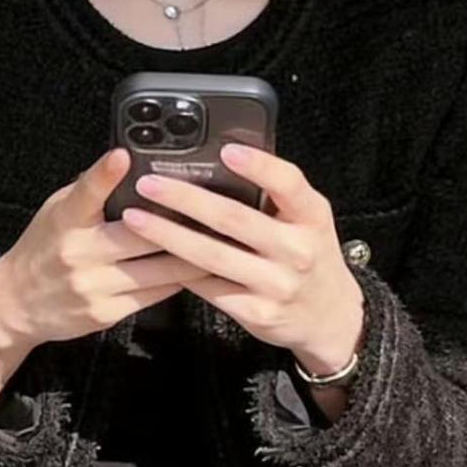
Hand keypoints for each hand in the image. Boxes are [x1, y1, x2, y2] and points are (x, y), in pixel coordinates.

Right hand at [0, 147, 192, 416]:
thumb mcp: (57, 211)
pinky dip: (181, 280)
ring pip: (158, 268)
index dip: (104, 174)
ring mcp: (93, 286)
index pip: (85, 193)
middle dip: (180, 221)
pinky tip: (201, 268)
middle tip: (215, 207)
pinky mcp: (106, 313)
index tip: (122, 156)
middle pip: (141, 234)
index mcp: (65, 221)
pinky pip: (156, 294)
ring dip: (194, 253)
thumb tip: (128, 164)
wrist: (16, 303)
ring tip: (222, 239)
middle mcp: (78, 253)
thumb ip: (90, 193)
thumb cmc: (44, 248)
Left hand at [117, 144, 364, 384]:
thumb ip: (275, 196)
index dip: (258, 165)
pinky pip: (210, 287)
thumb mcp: (307, 220)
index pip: (288, 183)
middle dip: (186, 199)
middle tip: (149, 184)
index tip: (226, 150)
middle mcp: (298, 249)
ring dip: (168, 235)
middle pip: (235, 219)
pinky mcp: (257, 312)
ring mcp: (277, 284)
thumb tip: (220, 161)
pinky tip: (154, 255)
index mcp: (312, 216)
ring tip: (136, 218)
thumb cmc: (309, 256)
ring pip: (213, 256)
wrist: (330, 317)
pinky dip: (179, 270)